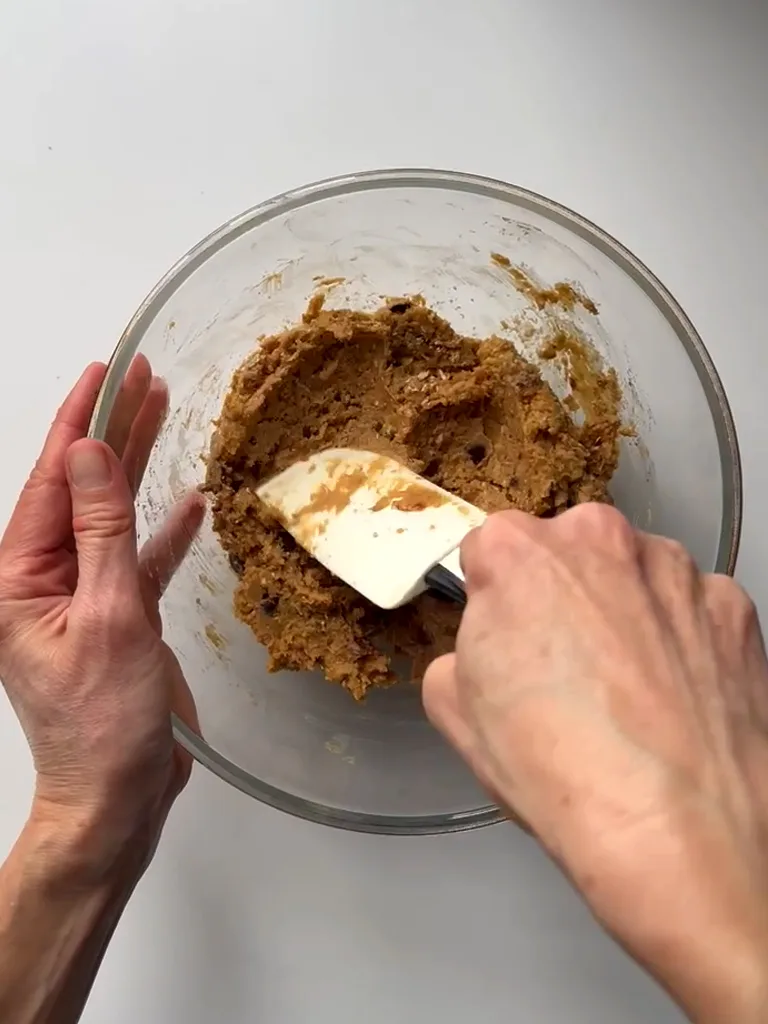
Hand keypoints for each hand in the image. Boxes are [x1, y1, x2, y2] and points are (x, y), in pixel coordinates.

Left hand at [0, 358, 204, 875]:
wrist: (115, 797)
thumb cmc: (101, 723)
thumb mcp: (108, 617)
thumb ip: (102, 531)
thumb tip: (87, 455)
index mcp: (18, 579)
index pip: (49, 482)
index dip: (77, 421)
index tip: (104, 372)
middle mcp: (44, 581)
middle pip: (81, 490)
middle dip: (111, 431)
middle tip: (143, 377)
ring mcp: (82, 599)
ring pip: (112, 517)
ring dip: (139, 469)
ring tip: (164, 413)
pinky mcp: (117, 619)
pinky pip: (139, 561)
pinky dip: (163, 532)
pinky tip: (188, 502)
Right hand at [424, 505, 767, 1022]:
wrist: (677, 833)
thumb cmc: (562, 773)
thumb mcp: (454, 712)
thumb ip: (459, 654)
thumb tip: (483, 653)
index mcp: (519, 553)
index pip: (490, 548)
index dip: (492, 597)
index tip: (503, 637)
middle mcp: (600, 540)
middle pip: (565, 554)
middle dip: (559, 598)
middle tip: (562, 671)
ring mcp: (674, 571)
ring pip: (631, 578)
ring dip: (622, 615)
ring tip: (623, 695)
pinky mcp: (732, 608)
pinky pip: (690, 609)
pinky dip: (679, 640)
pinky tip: (670, 700)